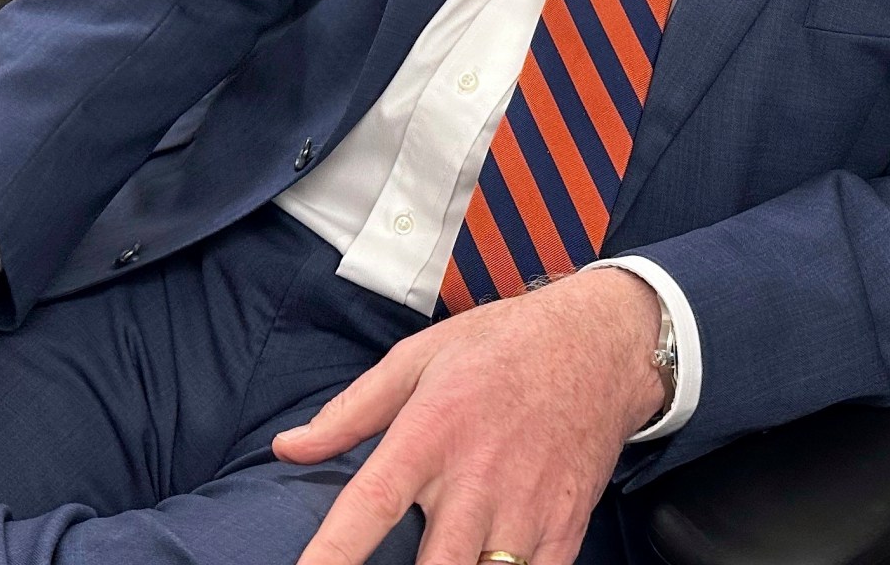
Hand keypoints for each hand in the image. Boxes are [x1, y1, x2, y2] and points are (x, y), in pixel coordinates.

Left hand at [276, 266, 665, 564]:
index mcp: (431, 433)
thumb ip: (350, 411)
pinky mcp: (566, 529)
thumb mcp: (418, 358)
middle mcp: (478, 480)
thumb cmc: (501, 347)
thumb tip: (288, 447)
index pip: (369, 505)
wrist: (601, 344)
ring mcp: (527, 510)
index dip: (333, 555)